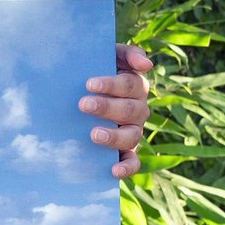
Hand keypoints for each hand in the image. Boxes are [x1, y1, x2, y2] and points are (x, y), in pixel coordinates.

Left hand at [80, 44, 151, 178]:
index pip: (130, 84)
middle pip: (130, 110)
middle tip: (83, 104)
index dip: (112, 84)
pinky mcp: (125, 150)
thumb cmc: (93, 69)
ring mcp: (132, 131)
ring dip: (114, 136)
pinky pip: (132, 161)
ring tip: (93, 134)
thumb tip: (147, 64)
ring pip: (132, 136)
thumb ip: (127, 53)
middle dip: (107, 107)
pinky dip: (127, 168)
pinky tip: (113, 170)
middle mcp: (138, 109)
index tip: (89, 84)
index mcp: (134, 85)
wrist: (77, 90)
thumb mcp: (107, 55)